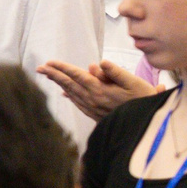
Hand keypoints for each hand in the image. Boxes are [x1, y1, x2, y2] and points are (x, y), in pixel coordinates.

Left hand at [38, 59, 160, 120]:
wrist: (146, 125)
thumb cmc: (143, 99)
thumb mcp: (134, 83)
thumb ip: (116, 72)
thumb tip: (98, 63)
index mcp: (100, 90)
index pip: (77, 76)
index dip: (63, 68)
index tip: (50, 62)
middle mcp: (93, 100)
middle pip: (70, 85)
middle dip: (54, 75)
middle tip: (40, 68)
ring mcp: (93, 108)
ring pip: (72, 94)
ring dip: (59, 83)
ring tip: (49, 76)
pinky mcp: (96, 114)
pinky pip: (78, 103)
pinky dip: (70, 96)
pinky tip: (66, 93)